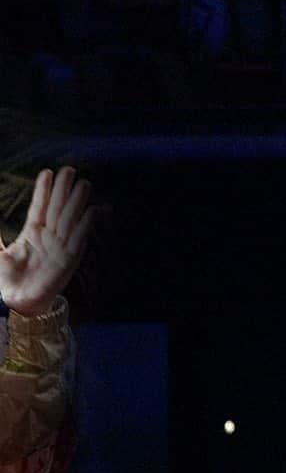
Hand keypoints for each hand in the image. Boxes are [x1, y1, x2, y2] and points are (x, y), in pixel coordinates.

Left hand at [0, 167, 99, 316]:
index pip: (40, 207)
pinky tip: (91, 210)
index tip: (47, 172)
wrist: (18, 303)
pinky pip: (79, 239)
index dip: (43, 190)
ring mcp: (60, 246)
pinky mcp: (69, 259)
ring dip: (77, 201)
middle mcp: (48, 236)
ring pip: (70, 218)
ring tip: (83, 183)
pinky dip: (84, 225)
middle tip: (69, 169)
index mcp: (32, 233)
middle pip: (57, 207)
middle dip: (63, 189)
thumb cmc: (8, 280)